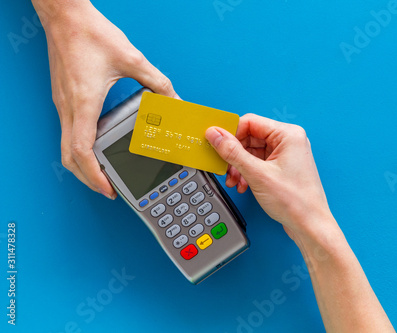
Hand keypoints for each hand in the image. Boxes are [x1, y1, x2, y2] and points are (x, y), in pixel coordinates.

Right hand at [34, 0, 176, 198]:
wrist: (64, 15)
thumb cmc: (90, 33)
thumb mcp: (132, 59)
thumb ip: (157, 82)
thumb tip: (174, 100)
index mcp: (84, 102)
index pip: (81, 150)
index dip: (93, 174)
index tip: (107, 188)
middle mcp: (68, 107)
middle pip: (68, 157)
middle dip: (87, 177)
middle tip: (108, 188)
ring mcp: (62, 104)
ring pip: (65, 146)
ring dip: (82, 165)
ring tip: (103, 173)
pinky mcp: (63, 98)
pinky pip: (67, 132)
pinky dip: (80, 148)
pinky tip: (96, 146)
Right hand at [205, 114, 331, 239]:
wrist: (310, 225)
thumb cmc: (295, 201)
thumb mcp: (257, 174)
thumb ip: (233, 152)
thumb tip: (216, 135)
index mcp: (288, 134)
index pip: (250, 122)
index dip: (230, 133)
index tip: (215, 143)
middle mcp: (289, 141)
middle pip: (250, 138)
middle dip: (234, 155)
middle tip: (224, 167)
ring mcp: (286, 155)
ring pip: (252, 152)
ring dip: (239, 166)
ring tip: (233, 180)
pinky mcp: (283, 168)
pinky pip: (259, 163)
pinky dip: (247, 173)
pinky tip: (243, 184)